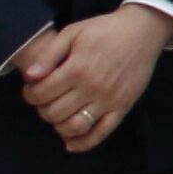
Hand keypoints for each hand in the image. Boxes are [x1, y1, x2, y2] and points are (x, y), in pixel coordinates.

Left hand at [17, 8, 172, 153]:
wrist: (142, 31)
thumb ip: (49, 54)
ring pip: (74, 127)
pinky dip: (83, 143)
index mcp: (77, 68)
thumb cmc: (104, 30)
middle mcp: (92, 88)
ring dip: (58, 127)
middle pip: (55, 112)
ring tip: (56, 116)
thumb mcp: (73, 32)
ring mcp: (109, 100)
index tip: (30, 91)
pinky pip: (101, 133)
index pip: (42, 93)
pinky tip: (70, 143)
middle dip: (42, 110)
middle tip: (43, 102)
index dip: (30, 95)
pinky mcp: (122, 107)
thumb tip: (30, 76)